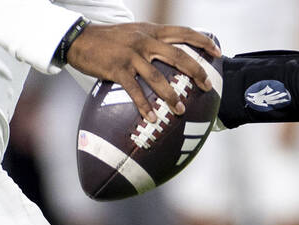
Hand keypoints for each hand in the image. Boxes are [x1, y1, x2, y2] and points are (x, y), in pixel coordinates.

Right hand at [66, 22, 220, 123]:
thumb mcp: (133, 32)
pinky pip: (135, 90)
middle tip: (207, 86)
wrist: (81, 39)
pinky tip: (152, 118)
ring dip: (171, 96)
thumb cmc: (107, 39)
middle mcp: (145, 41)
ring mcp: (132, 55)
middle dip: (196, 72)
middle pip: (178, 56)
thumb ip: (150, 40)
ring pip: (158, 77)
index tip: (217, 53)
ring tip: (180, 110)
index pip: (184, 33)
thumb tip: (164, 54)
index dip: (203, 42)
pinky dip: (145, 106)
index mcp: (152, 31)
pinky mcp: (118, 70)